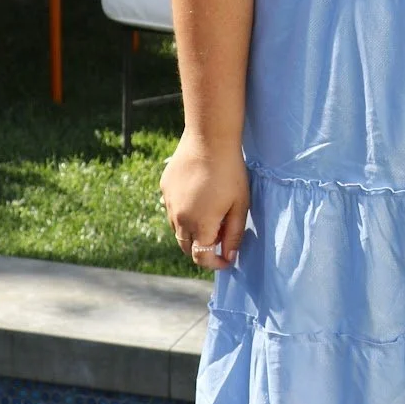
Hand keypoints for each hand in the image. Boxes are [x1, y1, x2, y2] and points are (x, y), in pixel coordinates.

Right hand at [160, 132, 249, 270]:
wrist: (209, 140)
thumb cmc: (231, 173)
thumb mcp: (240, 206)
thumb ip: (234, 235)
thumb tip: (230, 256)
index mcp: (200, 226)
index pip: (201, 258)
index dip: (214, 264)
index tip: (226, 260)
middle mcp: (179, 219)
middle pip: (186, 247)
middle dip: (202, 249)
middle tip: (220, 237)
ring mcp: (169, 203)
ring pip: (177, 229)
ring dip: (192, 231)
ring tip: (211, 213)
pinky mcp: (164, 188)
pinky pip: (172, 208)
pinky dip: (184, 212)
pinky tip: (198, 195)